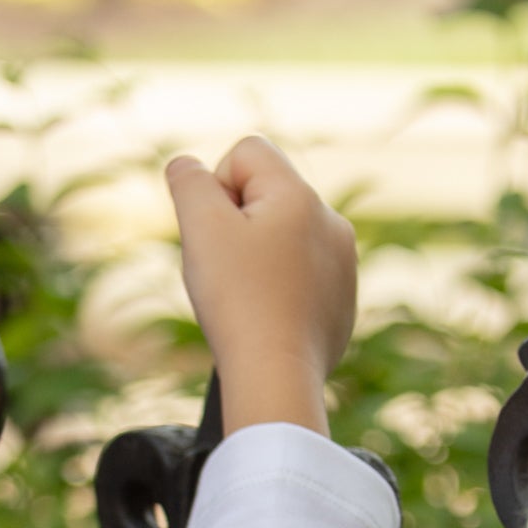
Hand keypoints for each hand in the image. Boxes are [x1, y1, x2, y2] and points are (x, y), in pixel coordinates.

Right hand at [166, 136, 356, 436]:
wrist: (277, 375)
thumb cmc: (238, 300)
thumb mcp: (202, 230)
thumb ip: (189, 185)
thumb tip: (184, 164)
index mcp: (299, 195)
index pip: (247, 153)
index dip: (216, 187)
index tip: (214, 234)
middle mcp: (330, 220)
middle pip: (265, 197)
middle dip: (235, 225)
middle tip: (224, 272)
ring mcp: (342, 262)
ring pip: (283, 239)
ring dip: (256, 259)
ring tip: (244, 299)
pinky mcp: (341, 300)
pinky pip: (300, 278)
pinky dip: (277, 292)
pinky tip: (264, 320)